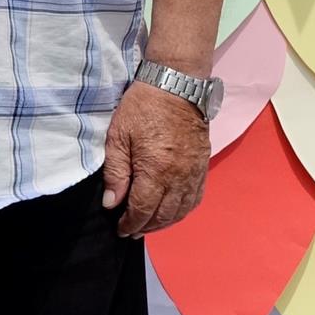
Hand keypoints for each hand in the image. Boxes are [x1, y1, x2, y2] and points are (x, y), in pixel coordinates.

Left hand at [101, 79, 210, 239]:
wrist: (176, 84)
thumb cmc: (142, 107)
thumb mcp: (118, 136)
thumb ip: (115, 173)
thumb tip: (112, 203)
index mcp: (156, 170)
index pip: (143, 210)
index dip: (131, 223)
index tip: (121, 229)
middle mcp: (178, 176)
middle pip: (163, 215)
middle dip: (146, 226)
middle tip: (132, 230)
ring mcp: (194, 172)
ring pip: (182, 210)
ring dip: (165, 222)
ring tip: (150, 224)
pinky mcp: (203, 165)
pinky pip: (196, 197)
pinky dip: (183, 210)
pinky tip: (173, 211)